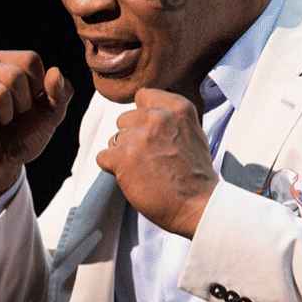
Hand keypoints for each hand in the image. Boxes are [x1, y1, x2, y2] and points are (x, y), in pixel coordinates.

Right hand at [0, 50, 73, 212]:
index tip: (25, 106)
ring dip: (4, 118)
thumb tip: (55, 73)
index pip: (29, 59)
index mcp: (0, 61)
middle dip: (20, 106)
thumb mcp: (49, 115)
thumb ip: (60, 93)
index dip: (36, 88)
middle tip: (8, 119)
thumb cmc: (19, 136)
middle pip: (14, 75)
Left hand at [95, 88, 218, 237]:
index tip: (149, 132)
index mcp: (177, 107)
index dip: (142, 116)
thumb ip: (168, 119)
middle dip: (132, 137)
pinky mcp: (123, 158)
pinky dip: (113, 169)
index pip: (143, 96)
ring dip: (123, 154)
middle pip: (124, 119)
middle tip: (149, 158)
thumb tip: (144, 113)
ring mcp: (139, 136)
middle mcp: (157, 117)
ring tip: (144, 170)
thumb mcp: (192, 133)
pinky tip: (133, 178)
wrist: (198, 206)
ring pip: (114, 139)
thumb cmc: (196, 176)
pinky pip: (103, 157)